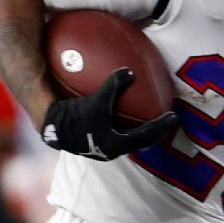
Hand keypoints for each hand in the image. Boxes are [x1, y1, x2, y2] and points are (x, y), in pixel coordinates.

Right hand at [41, 68, 177, 160]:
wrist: (51, 127)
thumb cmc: (74, 114)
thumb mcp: (97, 99)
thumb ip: (115, 85)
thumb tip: (130, 72)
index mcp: (117, 143)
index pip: (146, 135)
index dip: (161, 126)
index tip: (173, 117)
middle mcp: (112, 150)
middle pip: (140, 142)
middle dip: (154, 131)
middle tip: (166, 121)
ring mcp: (102, 149)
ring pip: (127, 140)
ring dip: (138, 130)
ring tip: (147, 119)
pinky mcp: (93, 144)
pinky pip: (114, 133)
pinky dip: (121, 124)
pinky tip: (118, 113)